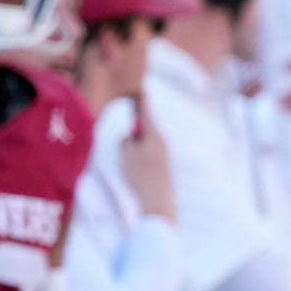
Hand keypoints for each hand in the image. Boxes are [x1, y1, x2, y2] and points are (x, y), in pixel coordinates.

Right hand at [119, 93, 174, 221]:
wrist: (159, 202)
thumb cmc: (140, 177)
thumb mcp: (126, 155)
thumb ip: (125, 140)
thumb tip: (129, 137)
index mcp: (154, 135)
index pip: (146, 112)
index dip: (142, 100)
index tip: (142, 88)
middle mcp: (162, 142)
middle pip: (147, 127)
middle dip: (137, 124)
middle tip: (131, 120)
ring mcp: (165, 154)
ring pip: (146, 142)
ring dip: (136, 144)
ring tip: (130, 158)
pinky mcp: (163, 165)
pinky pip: (148, 153)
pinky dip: (139, 155)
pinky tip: (136, 170)